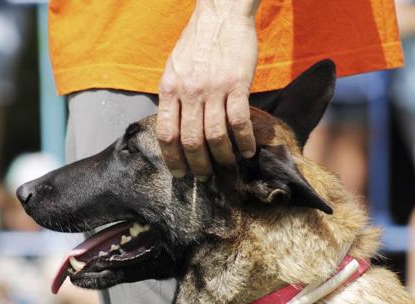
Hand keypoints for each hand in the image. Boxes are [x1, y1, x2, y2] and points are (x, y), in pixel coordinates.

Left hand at [156, 1, 259, 178]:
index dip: (172, 159)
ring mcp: (213, 89)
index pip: (166, 134)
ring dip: (222, 157)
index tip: (179, 173)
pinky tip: (247, 151)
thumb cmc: (197, 43)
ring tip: (227, 166)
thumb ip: (173, 97)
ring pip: (215, 136)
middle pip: (190, 140)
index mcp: (169, 89)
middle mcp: (189, 92)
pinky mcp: (237, 84)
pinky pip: (239, 121)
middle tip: (204, 177)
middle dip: (197, 165)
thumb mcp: (174, 68)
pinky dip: (244, 141)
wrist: (220, 14)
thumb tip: (174, 127)